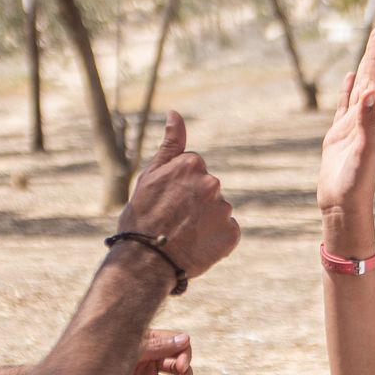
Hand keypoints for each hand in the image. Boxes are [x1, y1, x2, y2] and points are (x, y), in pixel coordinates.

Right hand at [116, 111, 239, 282]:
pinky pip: (226, 232)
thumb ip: (170, 143)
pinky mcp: (232, 234)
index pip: (193, 170)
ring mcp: (224, 210)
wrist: (145, 261)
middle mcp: (213, 183)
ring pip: (217, 210)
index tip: (165, 201)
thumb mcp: (150, 174)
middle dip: (194, 201)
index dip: (177, 187)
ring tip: (183, 235)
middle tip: (172, 220)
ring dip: (204, 220)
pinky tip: (196, 245)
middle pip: (207, 189)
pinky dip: (214, 238)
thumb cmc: (142, 217)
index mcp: (193, 164)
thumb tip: (175, 113)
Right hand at [316, 28, 374, 239]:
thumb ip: (367, 123)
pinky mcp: (340, 137)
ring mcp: (353, 127)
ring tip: (366, 49)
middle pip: (370, 81)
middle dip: (373, 55)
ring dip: (363, 69)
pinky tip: (350, 79)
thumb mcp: (363, 153)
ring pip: (359, 91)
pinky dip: (348, 91)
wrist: (344, 208)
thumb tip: (372, 91)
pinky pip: (345, 107)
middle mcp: (366, 121)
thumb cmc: (355, 186)